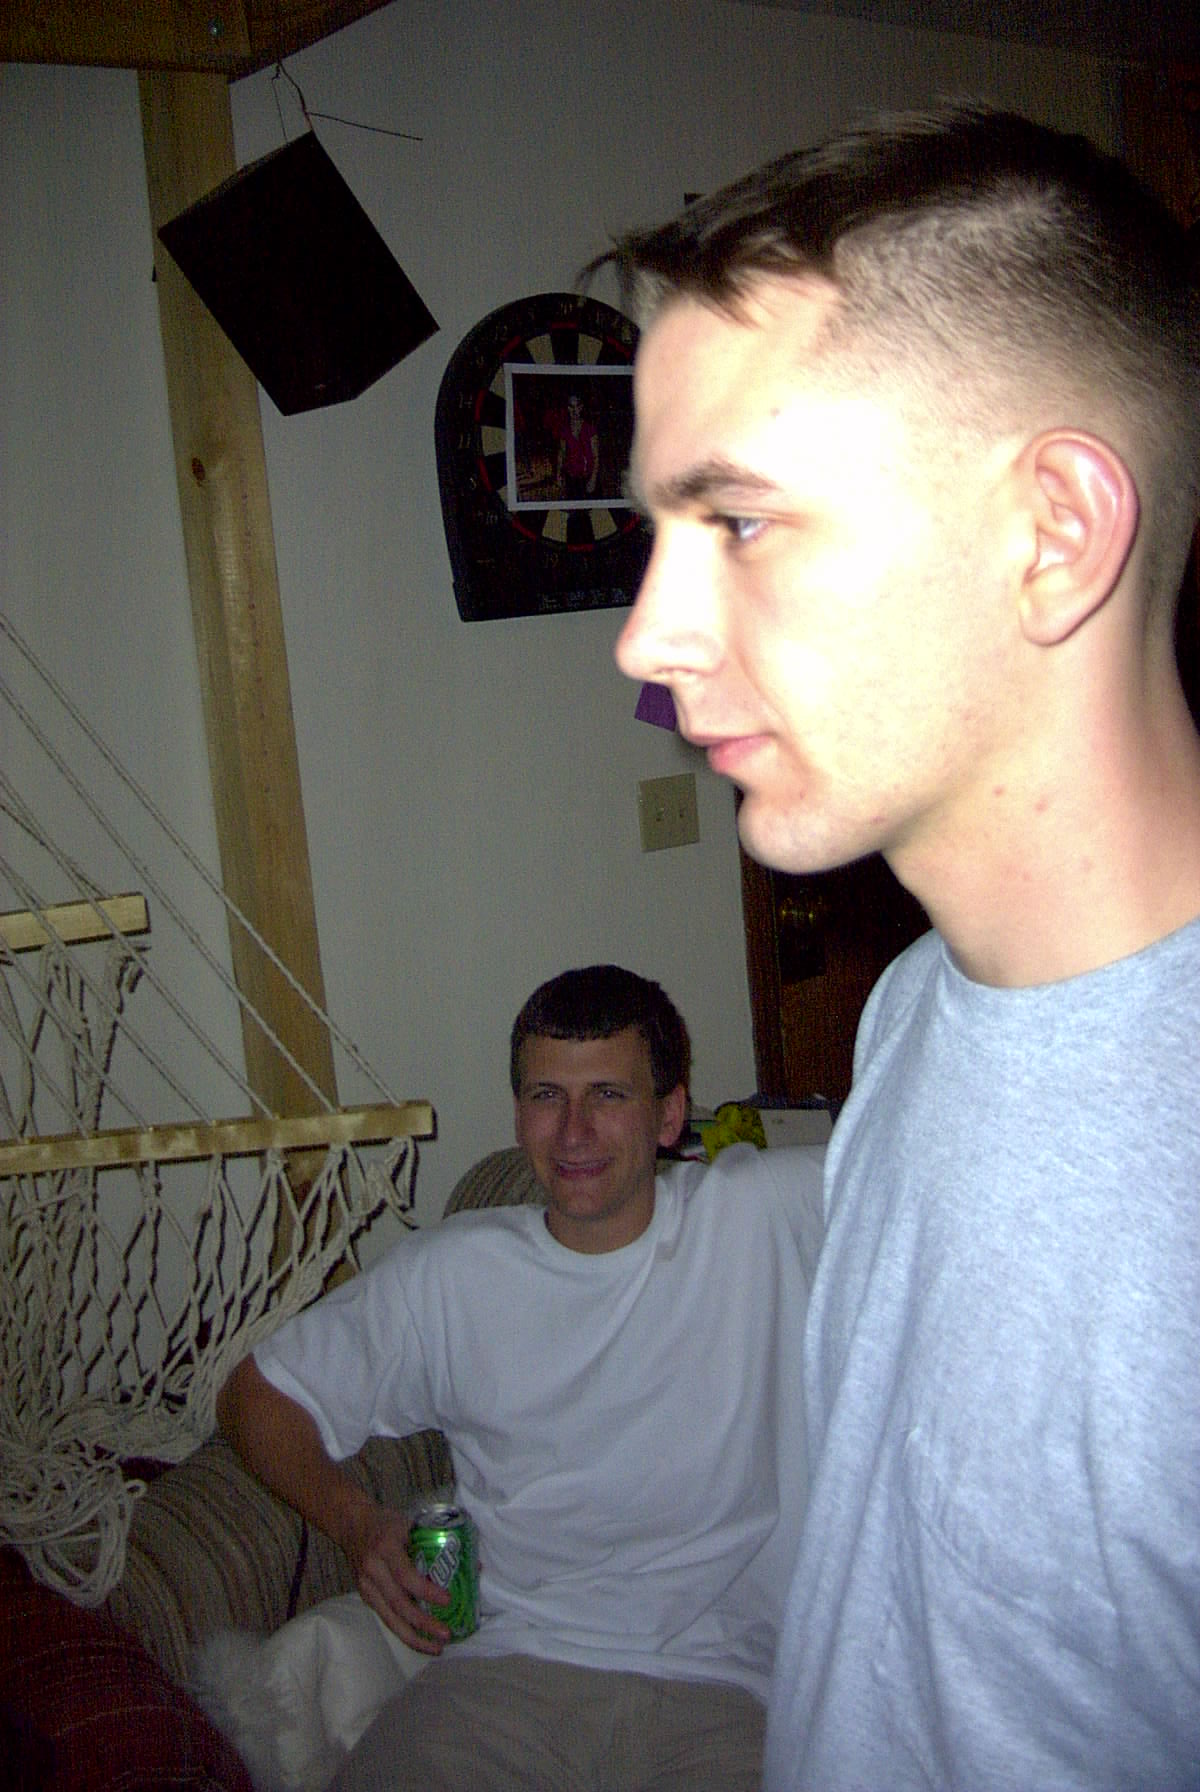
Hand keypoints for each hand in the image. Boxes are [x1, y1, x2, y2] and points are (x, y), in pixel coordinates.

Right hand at [347, 1503, 451, 1652]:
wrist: (351, 1524)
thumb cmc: (387, 1523)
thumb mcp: (410, 1523)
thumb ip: (438, 1543)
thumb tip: (474, 1567)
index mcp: (386, 1547)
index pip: (406, 1574)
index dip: (426, 1590)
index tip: (448, 1600)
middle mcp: (373, 1569)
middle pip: (398, 1603)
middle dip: (424, 1623)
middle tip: (447, 1634)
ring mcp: (366, 1586)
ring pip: (390, 1618)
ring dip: (414, 1637)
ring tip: (437, 1648)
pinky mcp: (365, 1597)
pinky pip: (386, 1618)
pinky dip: (404, 1632)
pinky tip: (420, 1640)